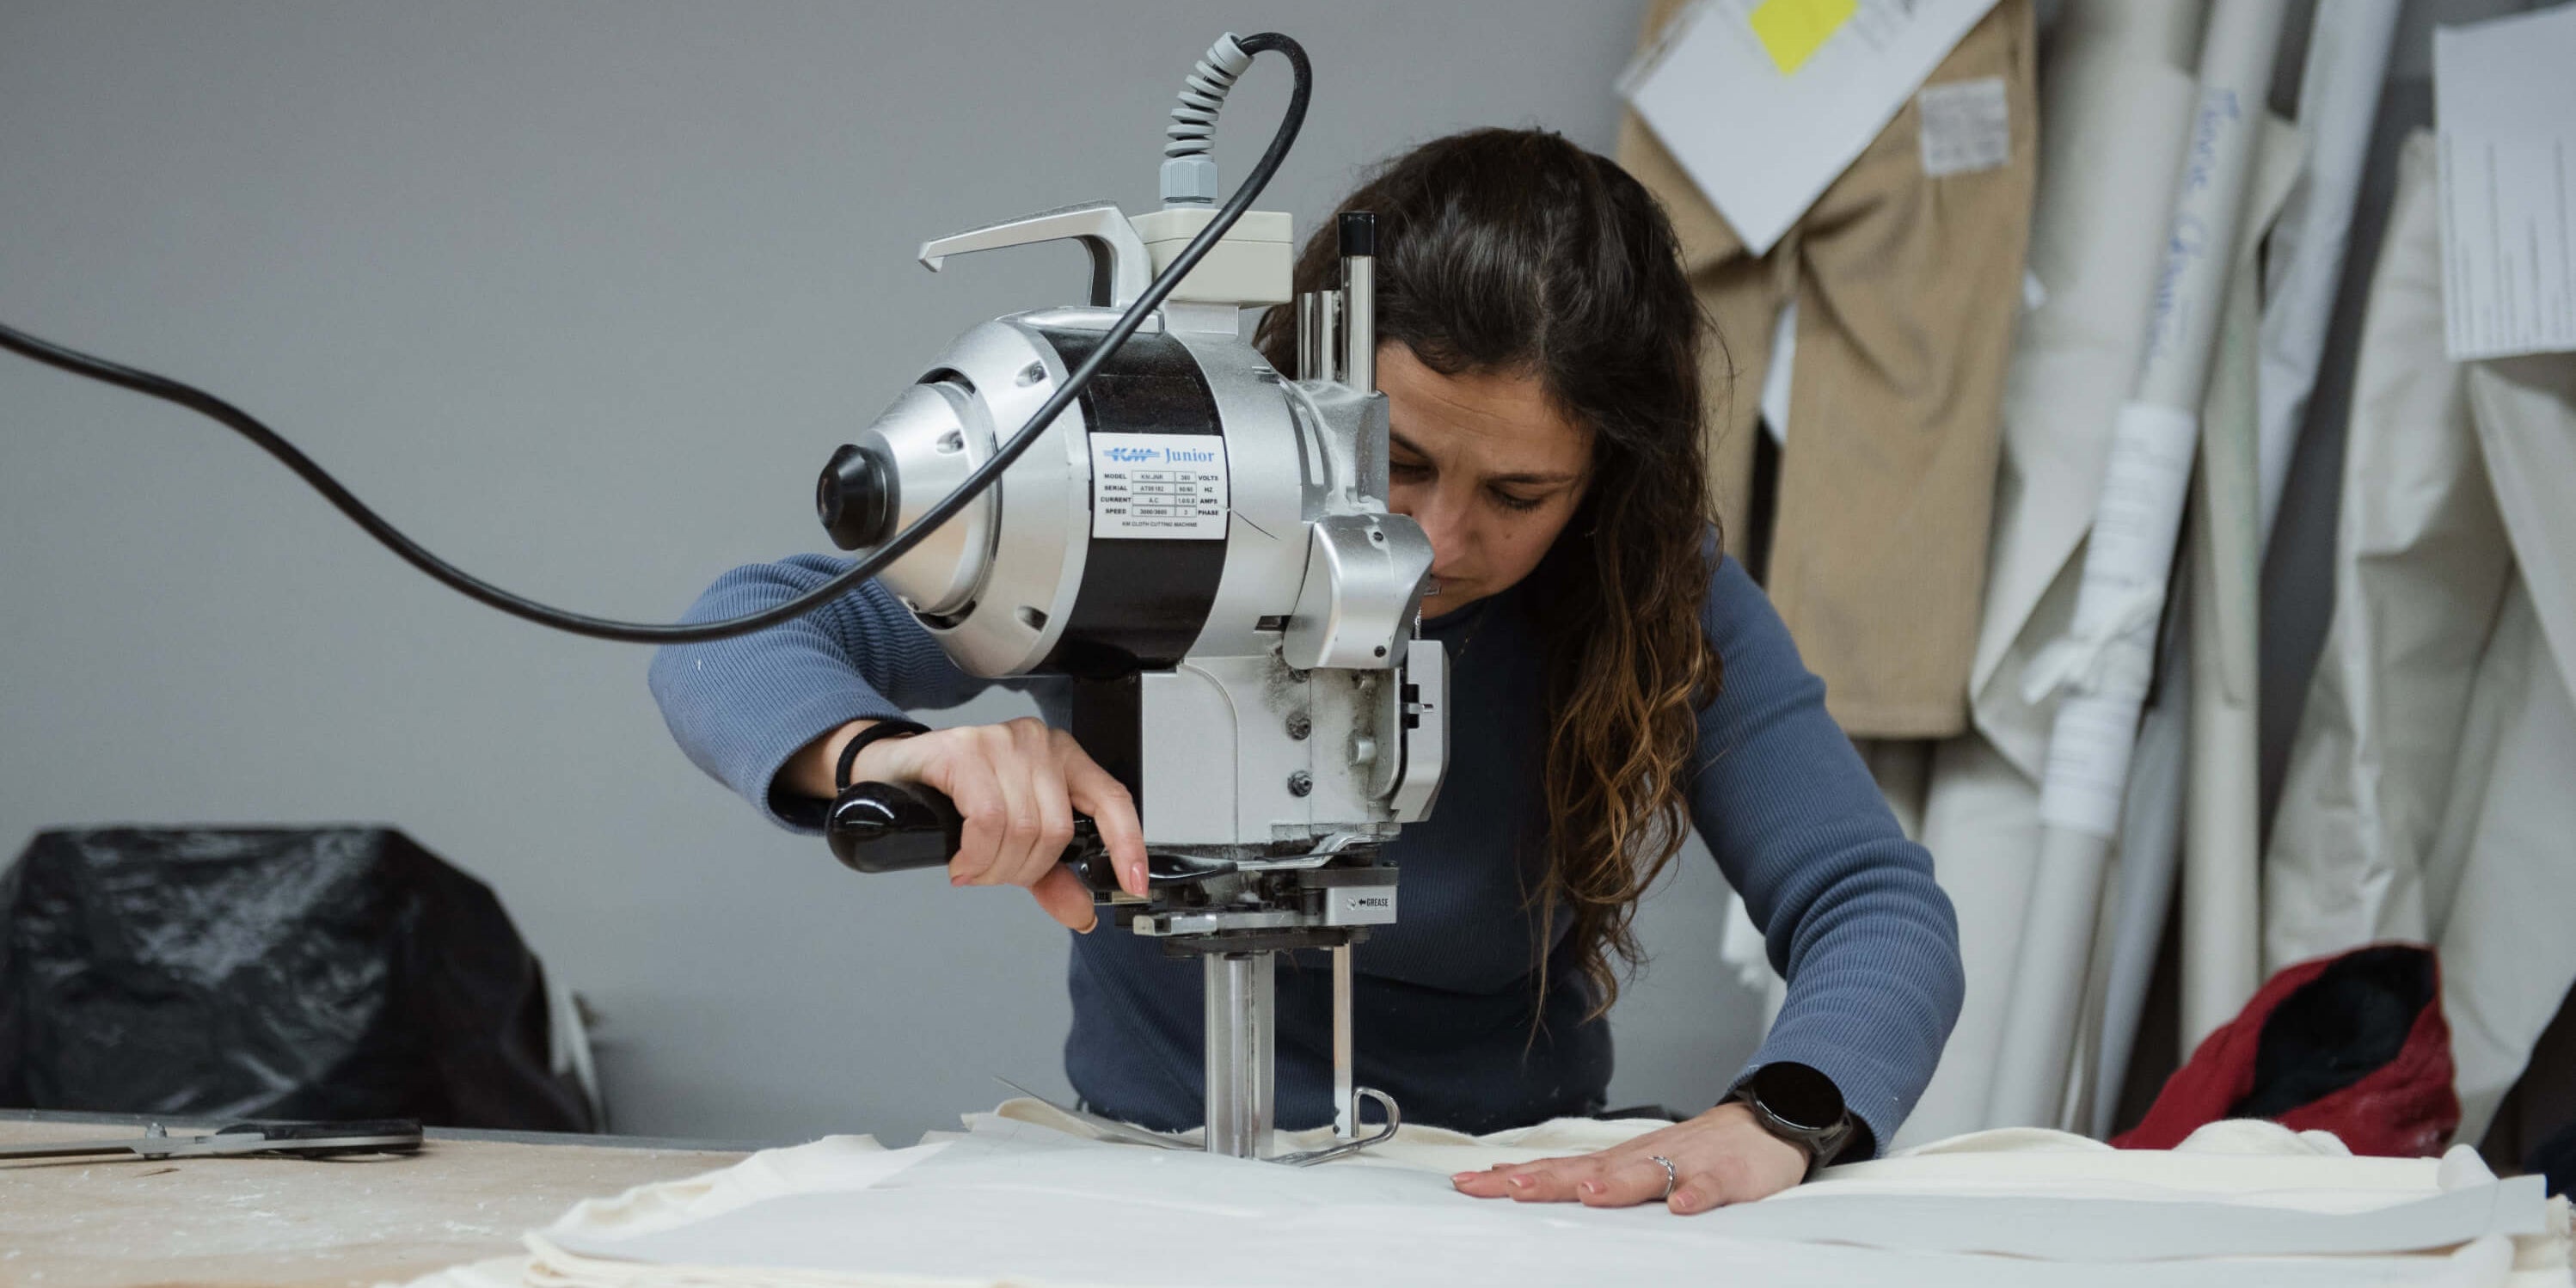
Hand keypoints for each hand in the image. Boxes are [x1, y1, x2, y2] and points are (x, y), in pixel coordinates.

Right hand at [805, 717, 1147, 930]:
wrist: (889, 773)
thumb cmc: (952, 796)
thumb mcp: (1011, 838)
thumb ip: (1051, 875)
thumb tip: (1082, 912)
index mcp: (1063, 758)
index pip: (1113, 801)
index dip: (1128, 845)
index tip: (1133, 884)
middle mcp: (1038, 743)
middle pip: (1056, 831)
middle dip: (1022, 871)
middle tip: (992, 874)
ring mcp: (1002, 742)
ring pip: (1022, 829)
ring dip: (994, 867)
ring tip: (973, 867)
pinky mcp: (965, 750)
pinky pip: (988, 819)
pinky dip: (975, 853)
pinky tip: (961, 860)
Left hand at [1449, 1102, 1806, 1213]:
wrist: (1765, 1123)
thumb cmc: (1696, 1153)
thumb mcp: (1639, 1169)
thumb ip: (1596, 1183)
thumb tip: (1538, 1195)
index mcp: (1618, 1162)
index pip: (1557, 1169)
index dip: (1512, 1178)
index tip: (1467, 1185)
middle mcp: (1642, 1159)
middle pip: (1588, 1170)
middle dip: (1546, 1180)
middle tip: (1506, 1188)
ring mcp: (1685, 1165)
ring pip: (1646, 1173)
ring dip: (1616, 1184)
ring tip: (1588, 1194)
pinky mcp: (1727, 1176)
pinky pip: (1710, 1187)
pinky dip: (1696, 1195)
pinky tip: (1682, 1207)